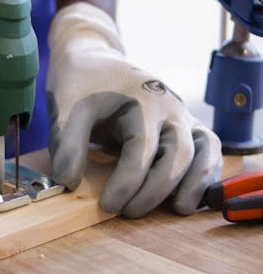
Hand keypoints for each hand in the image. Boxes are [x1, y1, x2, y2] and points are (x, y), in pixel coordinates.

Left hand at [47, 2, 221, 217]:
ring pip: (204, 149)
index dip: (127, 182)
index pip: (142, 148)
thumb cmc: (80, 85)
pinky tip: (190, 196)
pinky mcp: (186, 125)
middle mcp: (169, 107)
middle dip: (157, 189)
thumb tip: (69, 185)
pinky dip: (206, 172)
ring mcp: (181, 115)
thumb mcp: (65, 109)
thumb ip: (66, 145)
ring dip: (196, 182)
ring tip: (180, 209)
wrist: (95, 60)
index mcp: (140, 101)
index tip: (108, 205)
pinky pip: (208, 148)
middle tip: (129, 213)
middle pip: (178, 153)